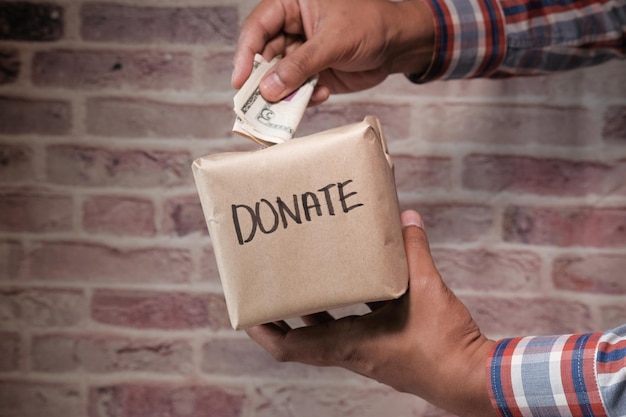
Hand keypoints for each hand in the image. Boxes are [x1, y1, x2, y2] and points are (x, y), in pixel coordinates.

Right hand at [232, 0, 434, 104]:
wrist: (398, 45)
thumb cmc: (369, 26)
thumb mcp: (333, 41)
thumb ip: (300, 65)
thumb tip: (269, 89)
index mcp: (291, 5)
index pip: (257, 27)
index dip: (245, 54)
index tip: (239, 81)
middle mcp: (291, 28)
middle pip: (263, 55)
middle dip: (261, 80)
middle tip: (256, 105)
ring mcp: (300, 52)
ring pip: (278, 77)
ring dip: (283, 94)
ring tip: (287, 107)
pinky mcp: (312, 73)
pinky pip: (297, 90)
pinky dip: (304, 98)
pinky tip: (322, 94)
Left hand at [246, 210, 496, 416]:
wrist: (472, 380)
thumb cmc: (444, 346)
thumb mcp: (428, 292)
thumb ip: (414, 252)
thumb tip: (406, 219)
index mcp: (350, 344)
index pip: (291, 347)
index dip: (264, 331)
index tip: (246, 312)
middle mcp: (352, 350)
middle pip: (303, 335)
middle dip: (285, 311)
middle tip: (274, 283)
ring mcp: (368, 350)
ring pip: (329, 328)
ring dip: (316, 305)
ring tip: (308, 275)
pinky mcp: (385, 346)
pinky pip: (356, 324)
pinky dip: (350, 304)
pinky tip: (361, 278)